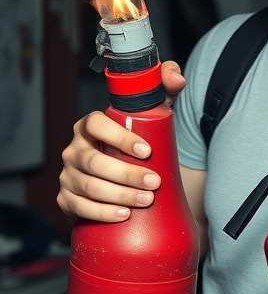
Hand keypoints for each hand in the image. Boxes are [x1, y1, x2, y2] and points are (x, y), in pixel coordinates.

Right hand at [56, 61, 185, 222]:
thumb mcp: (153, 111)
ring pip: (89, 187)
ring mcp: (68, 175)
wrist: (129, 174)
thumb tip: (174, 78)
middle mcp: (74, 149)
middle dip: (127, 175)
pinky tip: (123, 215)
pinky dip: (102, 213)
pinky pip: (79, 208)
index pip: (96, 125)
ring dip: (119, 195)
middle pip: (94, 162)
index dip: (120, 138)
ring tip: (146, 200)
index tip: (148, 152)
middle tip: (155, 182)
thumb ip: (166, 86)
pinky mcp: (67, 198)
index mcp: (90, 126)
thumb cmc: (141, 139)